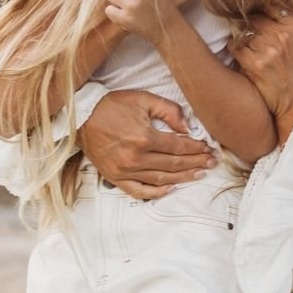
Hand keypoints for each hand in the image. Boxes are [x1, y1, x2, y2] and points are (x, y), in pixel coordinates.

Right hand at [79, 89, 216, 199]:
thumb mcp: (143, 98)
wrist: (81, 116)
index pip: (178, 146)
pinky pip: (139, 191)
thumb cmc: (112, 105)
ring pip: (161, 179)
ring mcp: (125, 170)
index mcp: (144, 137)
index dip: (196, 148)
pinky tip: (171, 189)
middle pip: (174, 164)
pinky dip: (155, 193)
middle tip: (211, 163)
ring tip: (199, 175)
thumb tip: (188, 127)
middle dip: (196, 163)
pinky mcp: (115, 177)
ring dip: (183, 178)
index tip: (208, 148)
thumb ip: (168, 110)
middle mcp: (136, 157)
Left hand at [230, 9, 292, 142]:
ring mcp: (269, 48)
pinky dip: (237, 51)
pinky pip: (235, 46)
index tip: (257, 12)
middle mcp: (286, 33)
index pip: (271, 2)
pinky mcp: (254, 63)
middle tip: (253, 35)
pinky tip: (246, 60)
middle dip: (251, 24)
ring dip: (243, 38)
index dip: (262, 8)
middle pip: (254, 15)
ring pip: (243, 30)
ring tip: (252, 50)